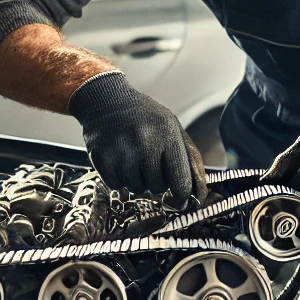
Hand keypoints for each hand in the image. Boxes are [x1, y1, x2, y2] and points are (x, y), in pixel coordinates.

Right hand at [69, 71, 207, 205]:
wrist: (107, 100)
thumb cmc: (145, 117)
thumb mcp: (172, 128)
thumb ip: (188, 158)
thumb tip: (198, 192)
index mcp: (167, 134)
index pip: (180, 180)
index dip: (182, 194)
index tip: (180, 198)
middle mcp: (144, 142)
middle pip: (157, 187)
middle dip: (156, 182)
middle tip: (150, 166)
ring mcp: (121, 150)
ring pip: (136, 188)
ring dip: (137, 181)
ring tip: (134, 160)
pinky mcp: (101, 157)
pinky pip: (116, 186)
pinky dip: (119, 179)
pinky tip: (120, 161)